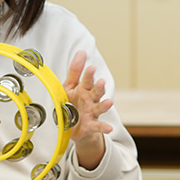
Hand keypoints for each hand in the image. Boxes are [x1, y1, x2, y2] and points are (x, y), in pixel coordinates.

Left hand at [63, 50, 112, 168]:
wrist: (73, 127)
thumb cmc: (72, 103)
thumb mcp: (70, 86)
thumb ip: (75, 71)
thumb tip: (81, 51)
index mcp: (83, 90)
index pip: (87, 80)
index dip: (89, 74)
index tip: (92, 67)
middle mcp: (90, 100)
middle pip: (96, 92)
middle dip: (99, 87)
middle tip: (101, 82)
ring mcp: (91, 113)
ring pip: (99, 108)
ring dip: (104, 105)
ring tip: (109, 102)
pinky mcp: (90, 126)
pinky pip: (97, 127)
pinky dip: (103, 127)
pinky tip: (109, 128)